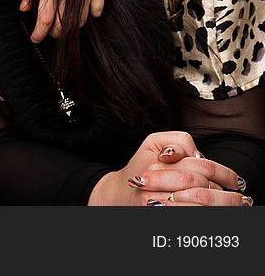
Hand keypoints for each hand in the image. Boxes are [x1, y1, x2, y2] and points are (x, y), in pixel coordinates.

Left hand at [22, 0, 105, 42]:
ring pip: (79, 21)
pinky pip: (95, 12)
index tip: (35, 38)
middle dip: (54, 33)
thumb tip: (23, 9)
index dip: (39, 32)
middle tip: (50, 32)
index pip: (44, 17)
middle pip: (62, 24)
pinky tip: (81, 13)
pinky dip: (87, 16)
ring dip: (70, 27)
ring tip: (63, 24)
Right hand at [88, 131, 250, 205]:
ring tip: (235, 206)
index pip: (200, 167)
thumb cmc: (140, 167)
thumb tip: (198, 154)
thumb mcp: (153, 142)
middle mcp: (155, 184)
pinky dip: (206, 215)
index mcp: (157, 162)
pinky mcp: (159, 216)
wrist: (119, 194)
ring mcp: (157, 204)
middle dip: (225, 195)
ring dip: (221, 207)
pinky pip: (190, 217)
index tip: (235, 181)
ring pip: (198, 207)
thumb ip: (177, 139)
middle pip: (201, 189)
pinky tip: (215, 213)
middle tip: (239, 198)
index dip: (223, 174)